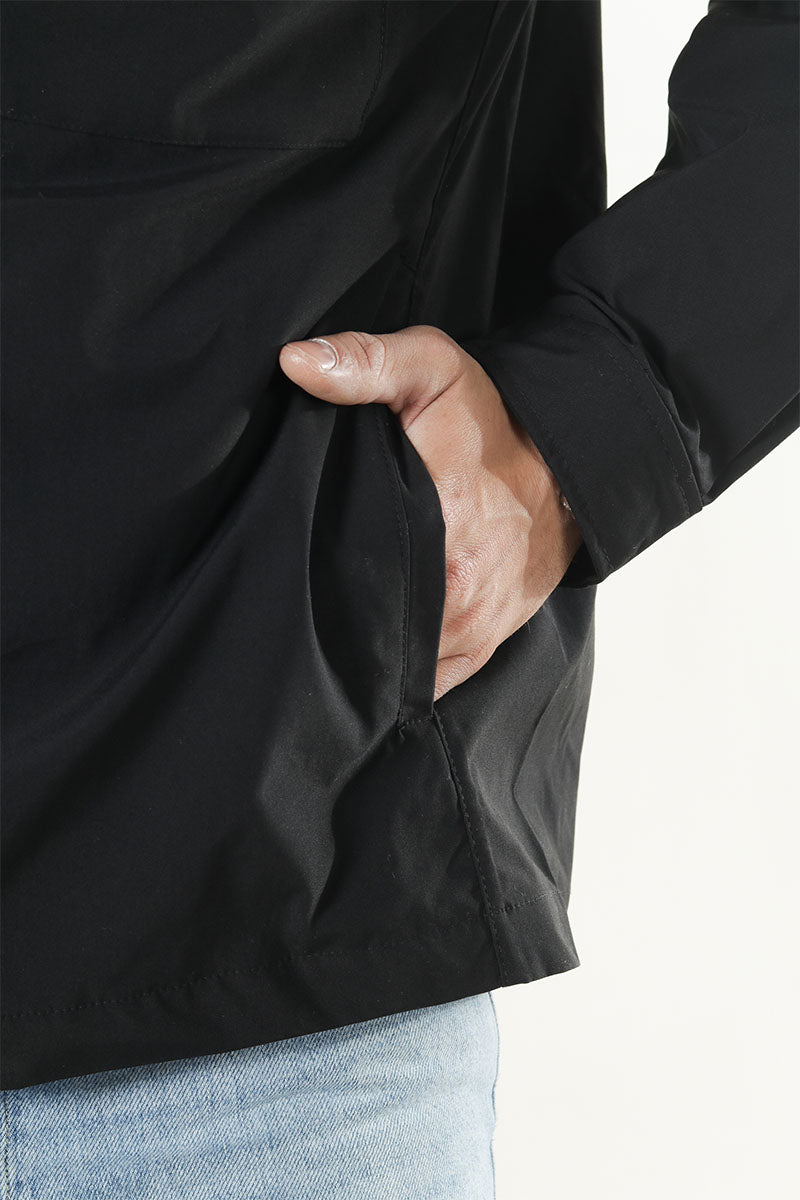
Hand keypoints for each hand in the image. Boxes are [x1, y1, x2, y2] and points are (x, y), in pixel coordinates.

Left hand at [279, 324, 582, 700]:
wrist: (570, 464)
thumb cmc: (493, 417)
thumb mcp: (432, 366)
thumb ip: (365, 362)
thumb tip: (295, 363)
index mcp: (436, 516)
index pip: (346, 565)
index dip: (306, 569)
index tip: (281, 560)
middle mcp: (454, 584)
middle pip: (365, 620)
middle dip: (330, 612)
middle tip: (292, 596)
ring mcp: (469, 623)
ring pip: (393, 660)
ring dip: (362, 646)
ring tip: (329, 625)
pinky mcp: (481, 643)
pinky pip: (427, 682)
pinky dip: (396, 675)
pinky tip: (369, 659)